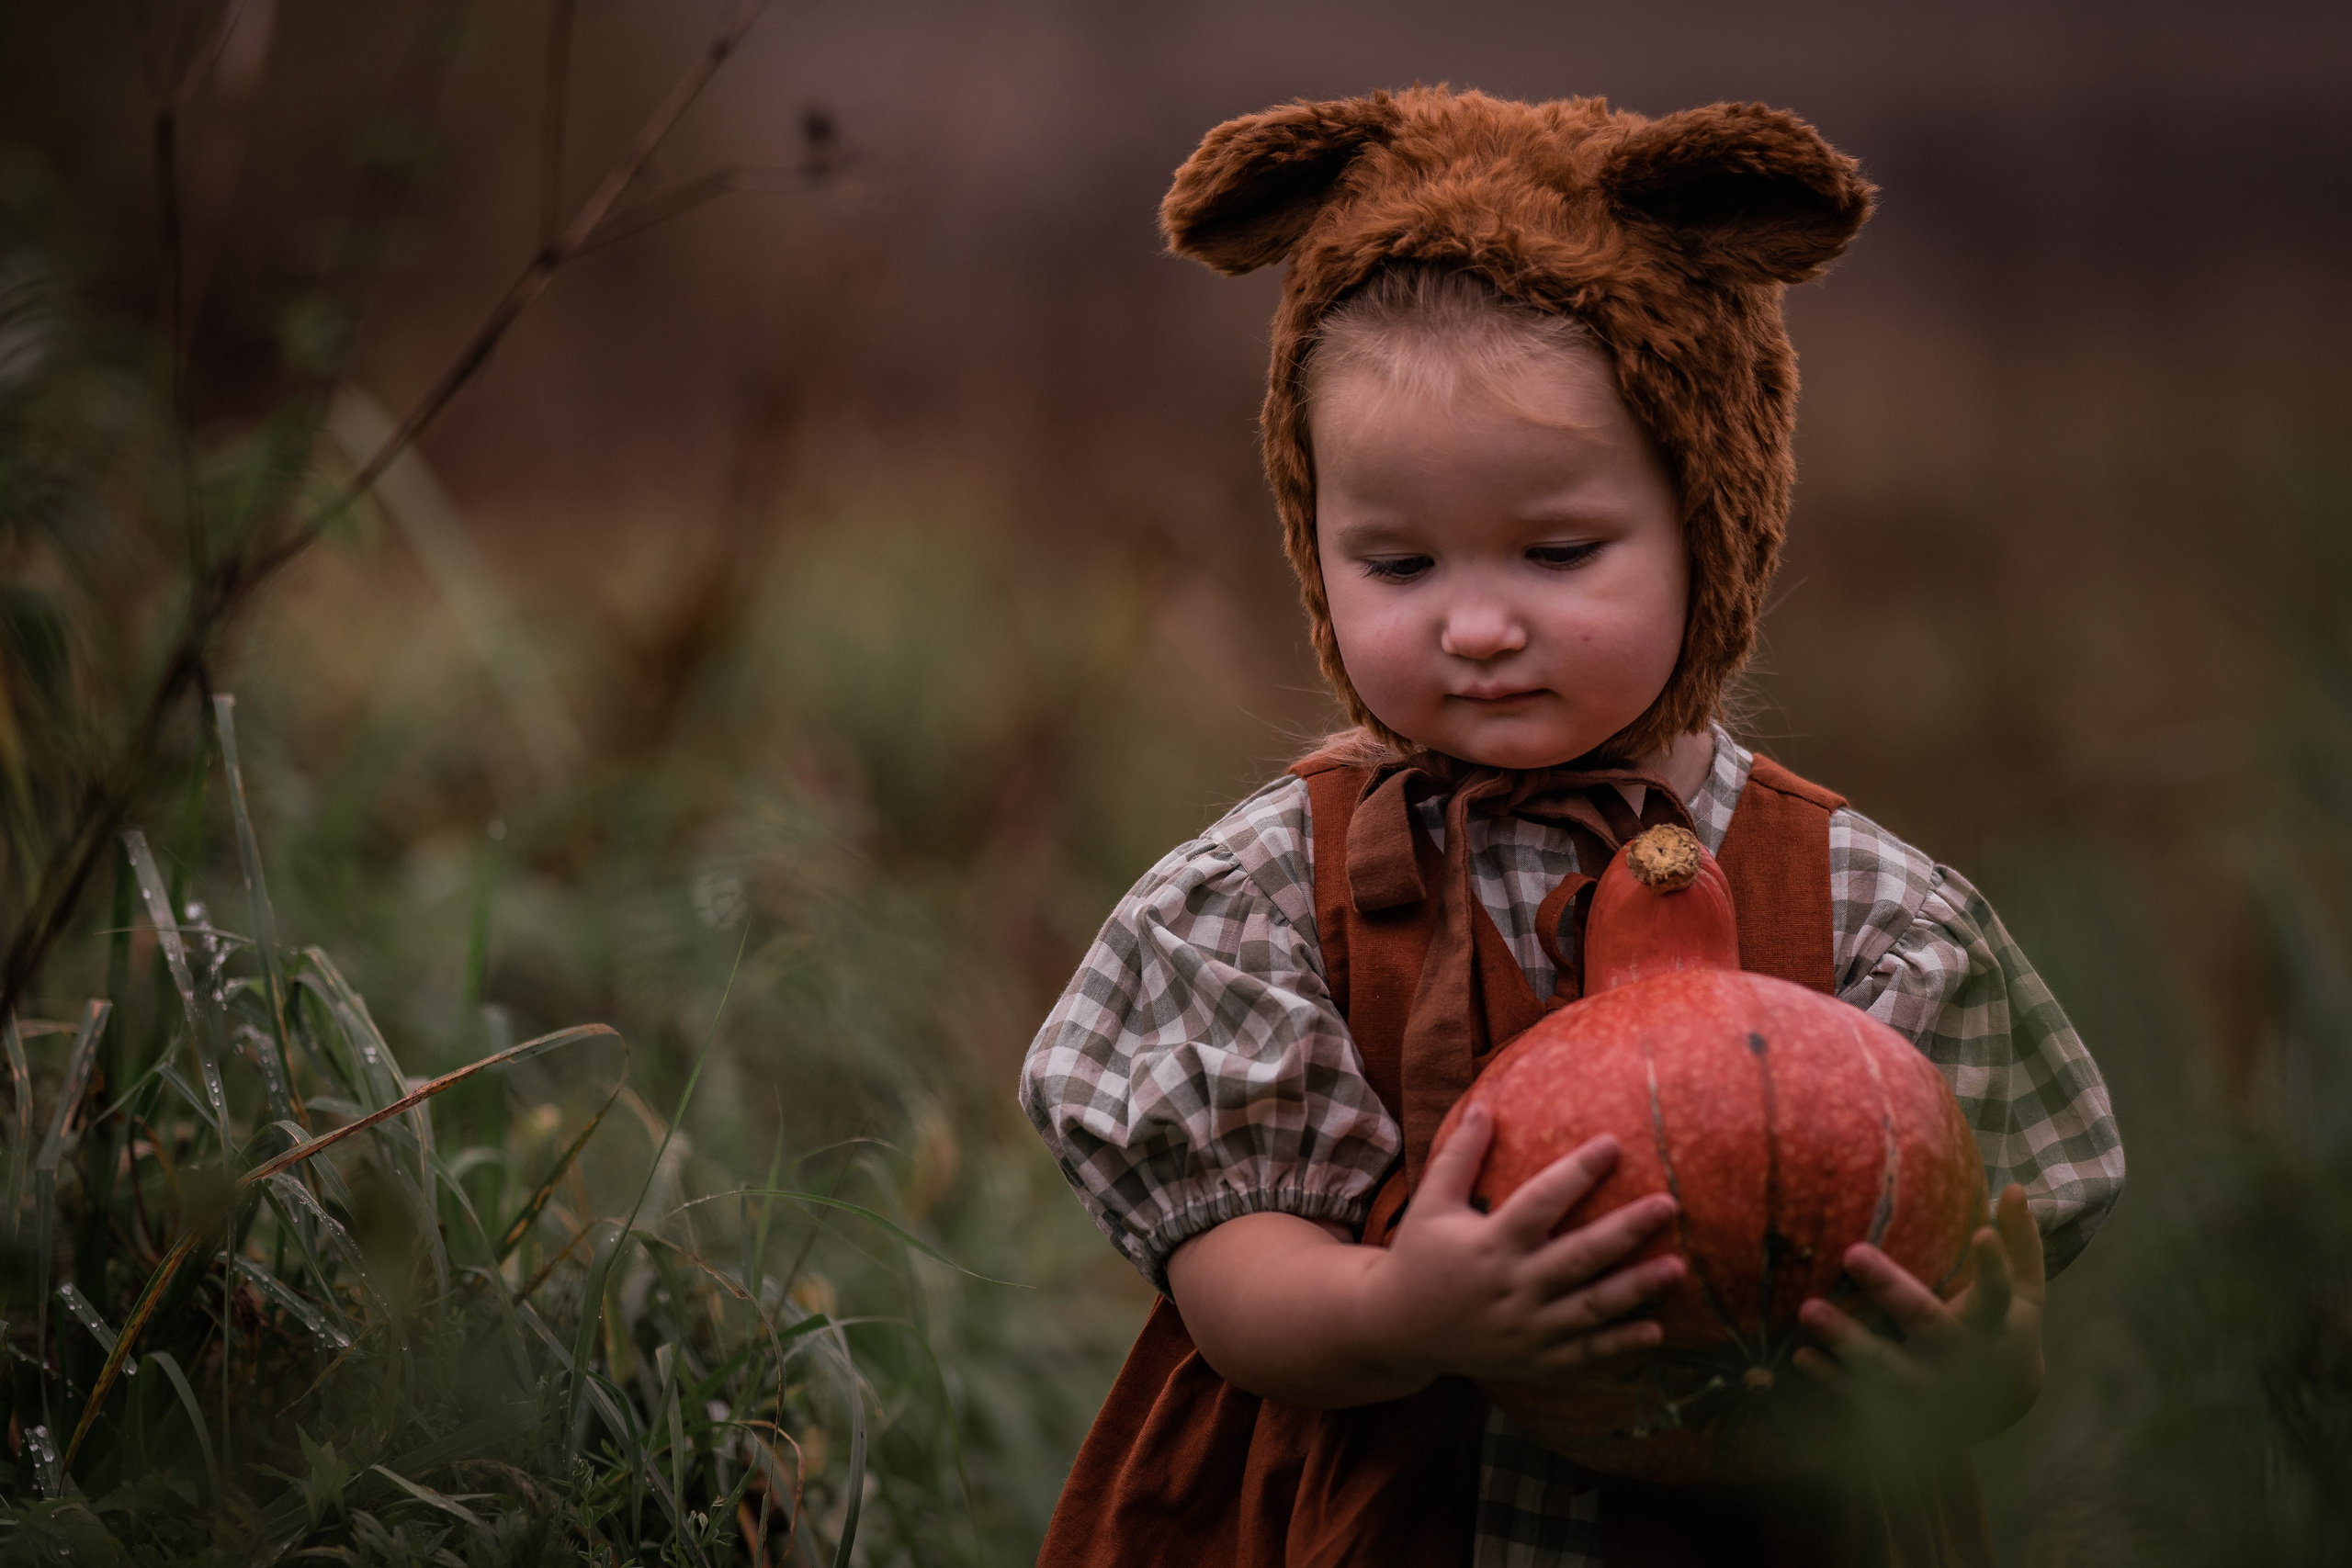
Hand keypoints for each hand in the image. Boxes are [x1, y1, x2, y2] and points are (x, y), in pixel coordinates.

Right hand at [1356, 1103, 1685, 1385]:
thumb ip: (1459, 1156)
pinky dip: (1620, 1346)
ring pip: (1590, 1309)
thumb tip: (1484, 1105)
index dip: (1577, 1173)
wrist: (1399, 1330)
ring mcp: (1526, 1329)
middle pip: (1578, 1257)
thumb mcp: (1430, 1204)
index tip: (1614, 1143)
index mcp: (1488, 1244)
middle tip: (1668, 1204)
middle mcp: (1512, 1287)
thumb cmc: (1420, 1256)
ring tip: (1678, 1268)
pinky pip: (1584, 1355)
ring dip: (1635, 1289)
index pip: (1540, 1203)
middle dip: (1625, 1230)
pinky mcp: (1534, 1360)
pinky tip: (1657, 1331)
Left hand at [1793, 1183, 2045, 1450]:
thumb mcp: (2023, 1296)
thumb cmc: (2003, 1332)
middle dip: (1891, 1290)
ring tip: (1807, 1310)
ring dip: (1847, 1340)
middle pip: (1927, 1322)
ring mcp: (1926, 1387)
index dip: (1993, 1267)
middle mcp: (1958, 1356)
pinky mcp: (1896, 1408)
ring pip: (1884, 1365)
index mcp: (1992, 1325)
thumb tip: (2013, 1187)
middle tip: (1852, 1253)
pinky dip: (1830, 1378)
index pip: (1997, 1293)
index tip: (1980, 1233)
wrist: (1996, 1410)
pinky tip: (1800, 1354)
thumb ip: (2020, 1244)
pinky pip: (1857, 1394)